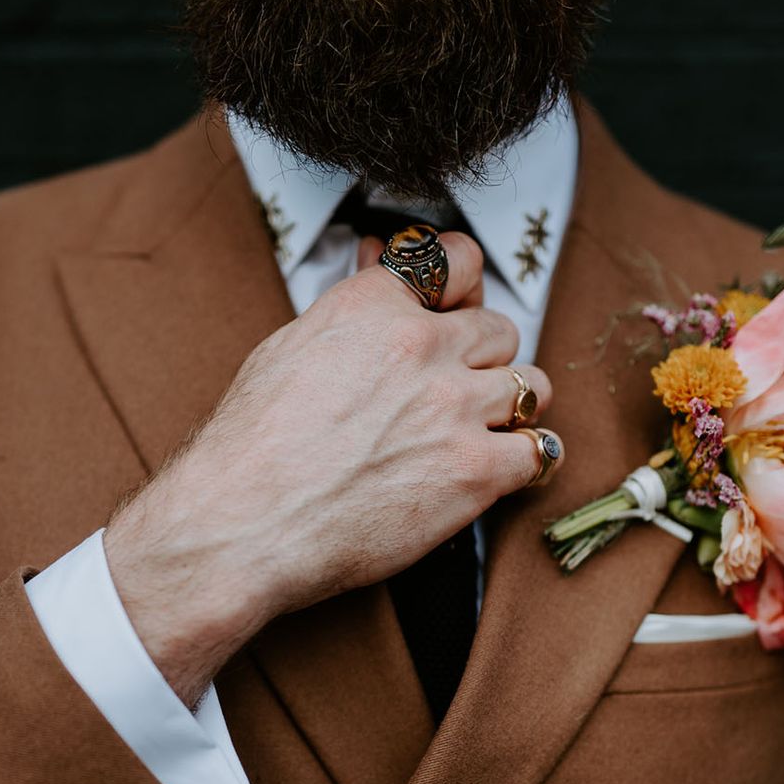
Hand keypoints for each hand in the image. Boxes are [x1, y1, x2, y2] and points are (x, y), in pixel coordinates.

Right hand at [104, 232, 552, 705]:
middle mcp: (423, 346)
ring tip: (486, 430)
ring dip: (513, 408)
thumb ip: (353, 316)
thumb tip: (383, 281)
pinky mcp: (474, 471)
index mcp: (375, 305)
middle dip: (484, 358)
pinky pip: (541, 451)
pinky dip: (528, 461)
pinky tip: (504, 469)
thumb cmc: (251, 447)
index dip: (465, 287)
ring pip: (532, 386)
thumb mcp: (290, 350)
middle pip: (501, 331)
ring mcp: (454, 407)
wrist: (242, 523)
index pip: (460, 261)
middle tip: (459, 388)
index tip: (462, 306)